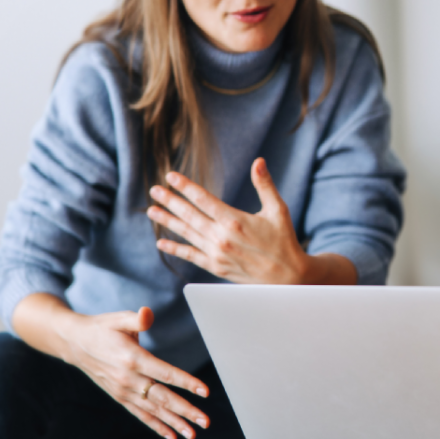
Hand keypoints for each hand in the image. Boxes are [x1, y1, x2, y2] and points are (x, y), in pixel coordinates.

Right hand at [59, 306, 208, 438]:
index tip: (205, 391)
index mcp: (132, 359)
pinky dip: (156, 426)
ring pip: (153, 410)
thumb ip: (137, 319)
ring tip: (192, 434)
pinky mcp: (120, 396)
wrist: (75, 343)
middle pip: (162, 398)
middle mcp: (128, 379)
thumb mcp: (119, 319)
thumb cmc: (102, 328)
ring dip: (174, 423)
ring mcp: (123, 391)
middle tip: (205, 421)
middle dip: (185, 411)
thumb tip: (148, 313)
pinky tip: (171, 436)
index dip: (187, 382)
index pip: (165, 374)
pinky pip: (140, 414)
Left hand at [148, 157, 309, 283]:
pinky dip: (175, 248)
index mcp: (235, 220)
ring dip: (168, 221)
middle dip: (170, 201)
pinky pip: (191, 255)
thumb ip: (265, 185)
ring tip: (152, 210)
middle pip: (189, 215)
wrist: (287, 277)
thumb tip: (259, 161)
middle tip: (154, 190)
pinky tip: (162, 242)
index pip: (203, 199)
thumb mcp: (278, 209)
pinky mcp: (216, 267)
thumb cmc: (284, 240)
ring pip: (187, 234)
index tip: (171, 177)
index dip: (186, 187)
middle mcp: (222, 237)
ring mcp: (217, 253)